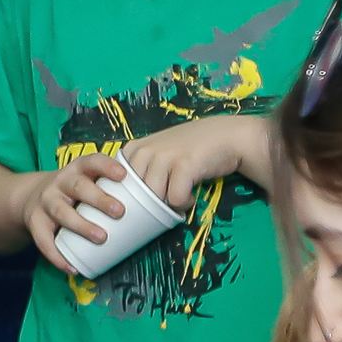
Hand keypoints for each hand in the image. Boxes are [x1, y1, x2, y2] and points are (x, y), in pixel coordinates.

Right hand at [16, 153, 135, 270]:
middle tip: (119, 212)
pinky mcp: (35, 221)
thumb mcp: (87, 180)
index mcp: (78, 169)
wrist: (31, 196)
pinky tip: (72, 267)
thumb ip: (111, 188)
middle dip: (99, 199)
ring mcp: (46, 201)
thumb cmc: (74, 191)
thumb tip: (154, 205)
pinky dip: (57, 255)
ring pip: (62, 211)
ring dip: (81, 225)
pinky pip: (44, 240)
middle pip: (79, 187)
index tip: (124, 176)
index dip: (107, 167)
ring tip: (101, 238)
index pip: (92, 161)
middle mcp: (61, 182)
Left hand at [116, 114, 266, 211]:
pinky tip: (191, 194)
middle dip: (149, 205)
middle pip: (135, 194)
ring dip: (168, 204)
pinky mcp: (184, 165)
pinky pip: (175, 199)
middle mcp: (145, 150)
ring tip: (180, 195)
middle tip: (166, 200)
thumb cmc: (189, 150)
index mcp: (135, 149)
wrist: (225, 136)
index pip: (116, 183)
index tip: (145, 200)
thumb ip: (141, 170)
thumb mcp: (158, 153)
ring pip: (154, 198)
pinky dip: (184, 203)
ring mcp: (164, 156)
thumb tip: (124, 202)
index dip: (129, 198)